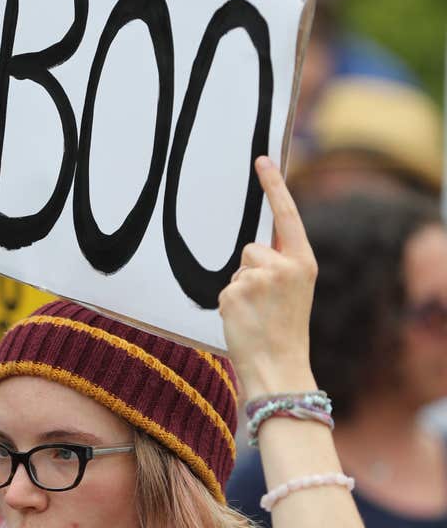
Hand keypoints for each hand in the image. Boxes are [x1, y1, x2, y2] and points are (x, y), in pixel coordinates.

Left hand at [218, 156, 317, 398]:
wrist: (278, 368)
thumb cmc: (285, 332)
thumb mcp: (294, 292)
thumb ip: (280, 266)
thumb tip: (254, 249)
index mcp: (303, 263)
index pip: (287, 216)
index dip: (274, 186)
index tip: (262, 160)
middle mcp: (283, 266)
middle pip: (251, 249)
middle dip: (251, 271)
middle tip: (265, 305)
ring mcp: (257, 279)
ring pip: (237, 270)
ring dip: (240, 289)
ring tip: (256, 316)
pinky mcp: (234, 293)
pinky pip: (224, 289)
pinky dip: (229, 305)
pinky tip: (243, 322)